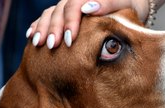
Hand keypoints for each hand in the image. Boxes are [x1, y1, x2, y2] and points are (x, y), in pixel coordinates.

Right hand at [27, 0, 148, 48]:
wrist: (132, 4)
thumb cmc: (130, 6)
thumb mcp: (124, 3)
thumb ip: (108, 3)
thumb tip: (89, 7)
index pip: (74, 6)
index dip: (69, 22)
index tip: (69, 40)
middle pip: (59, 11)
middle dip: (53, 28)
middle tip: (50, 46)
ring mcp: (69, 6)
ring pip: (50, 13)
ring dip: (42, 28)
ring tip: (37, 43)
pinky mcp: (66, 14)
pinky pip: (48, 17)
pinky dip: (38, 25)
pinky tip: (31, 35)